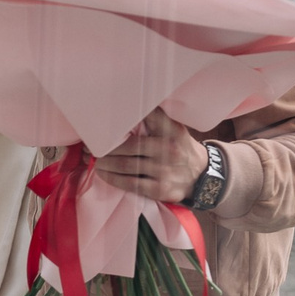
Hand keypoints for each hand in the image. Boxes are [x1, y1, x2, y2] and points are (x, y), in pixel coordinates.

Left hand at [93, 111, 207, 202]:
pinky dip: (113, 178)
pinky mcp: (158, 189)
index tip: (103, 121)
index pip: (145, 117)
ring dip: (104, 163)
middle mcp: (167, 149)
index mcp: (171, 130)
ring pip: (124, 165)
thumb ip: (155, 120)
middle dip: (105, 147)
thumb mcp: (175, 128)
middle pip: (127, 145)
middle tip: (92, 147)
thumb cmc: (181, 148)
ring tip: (95, 161)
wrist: (202, 176)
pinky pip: (129, 183)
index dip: (122, 118)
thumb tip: (125, 107)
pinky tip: (104, 174)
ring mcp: (163, 170)